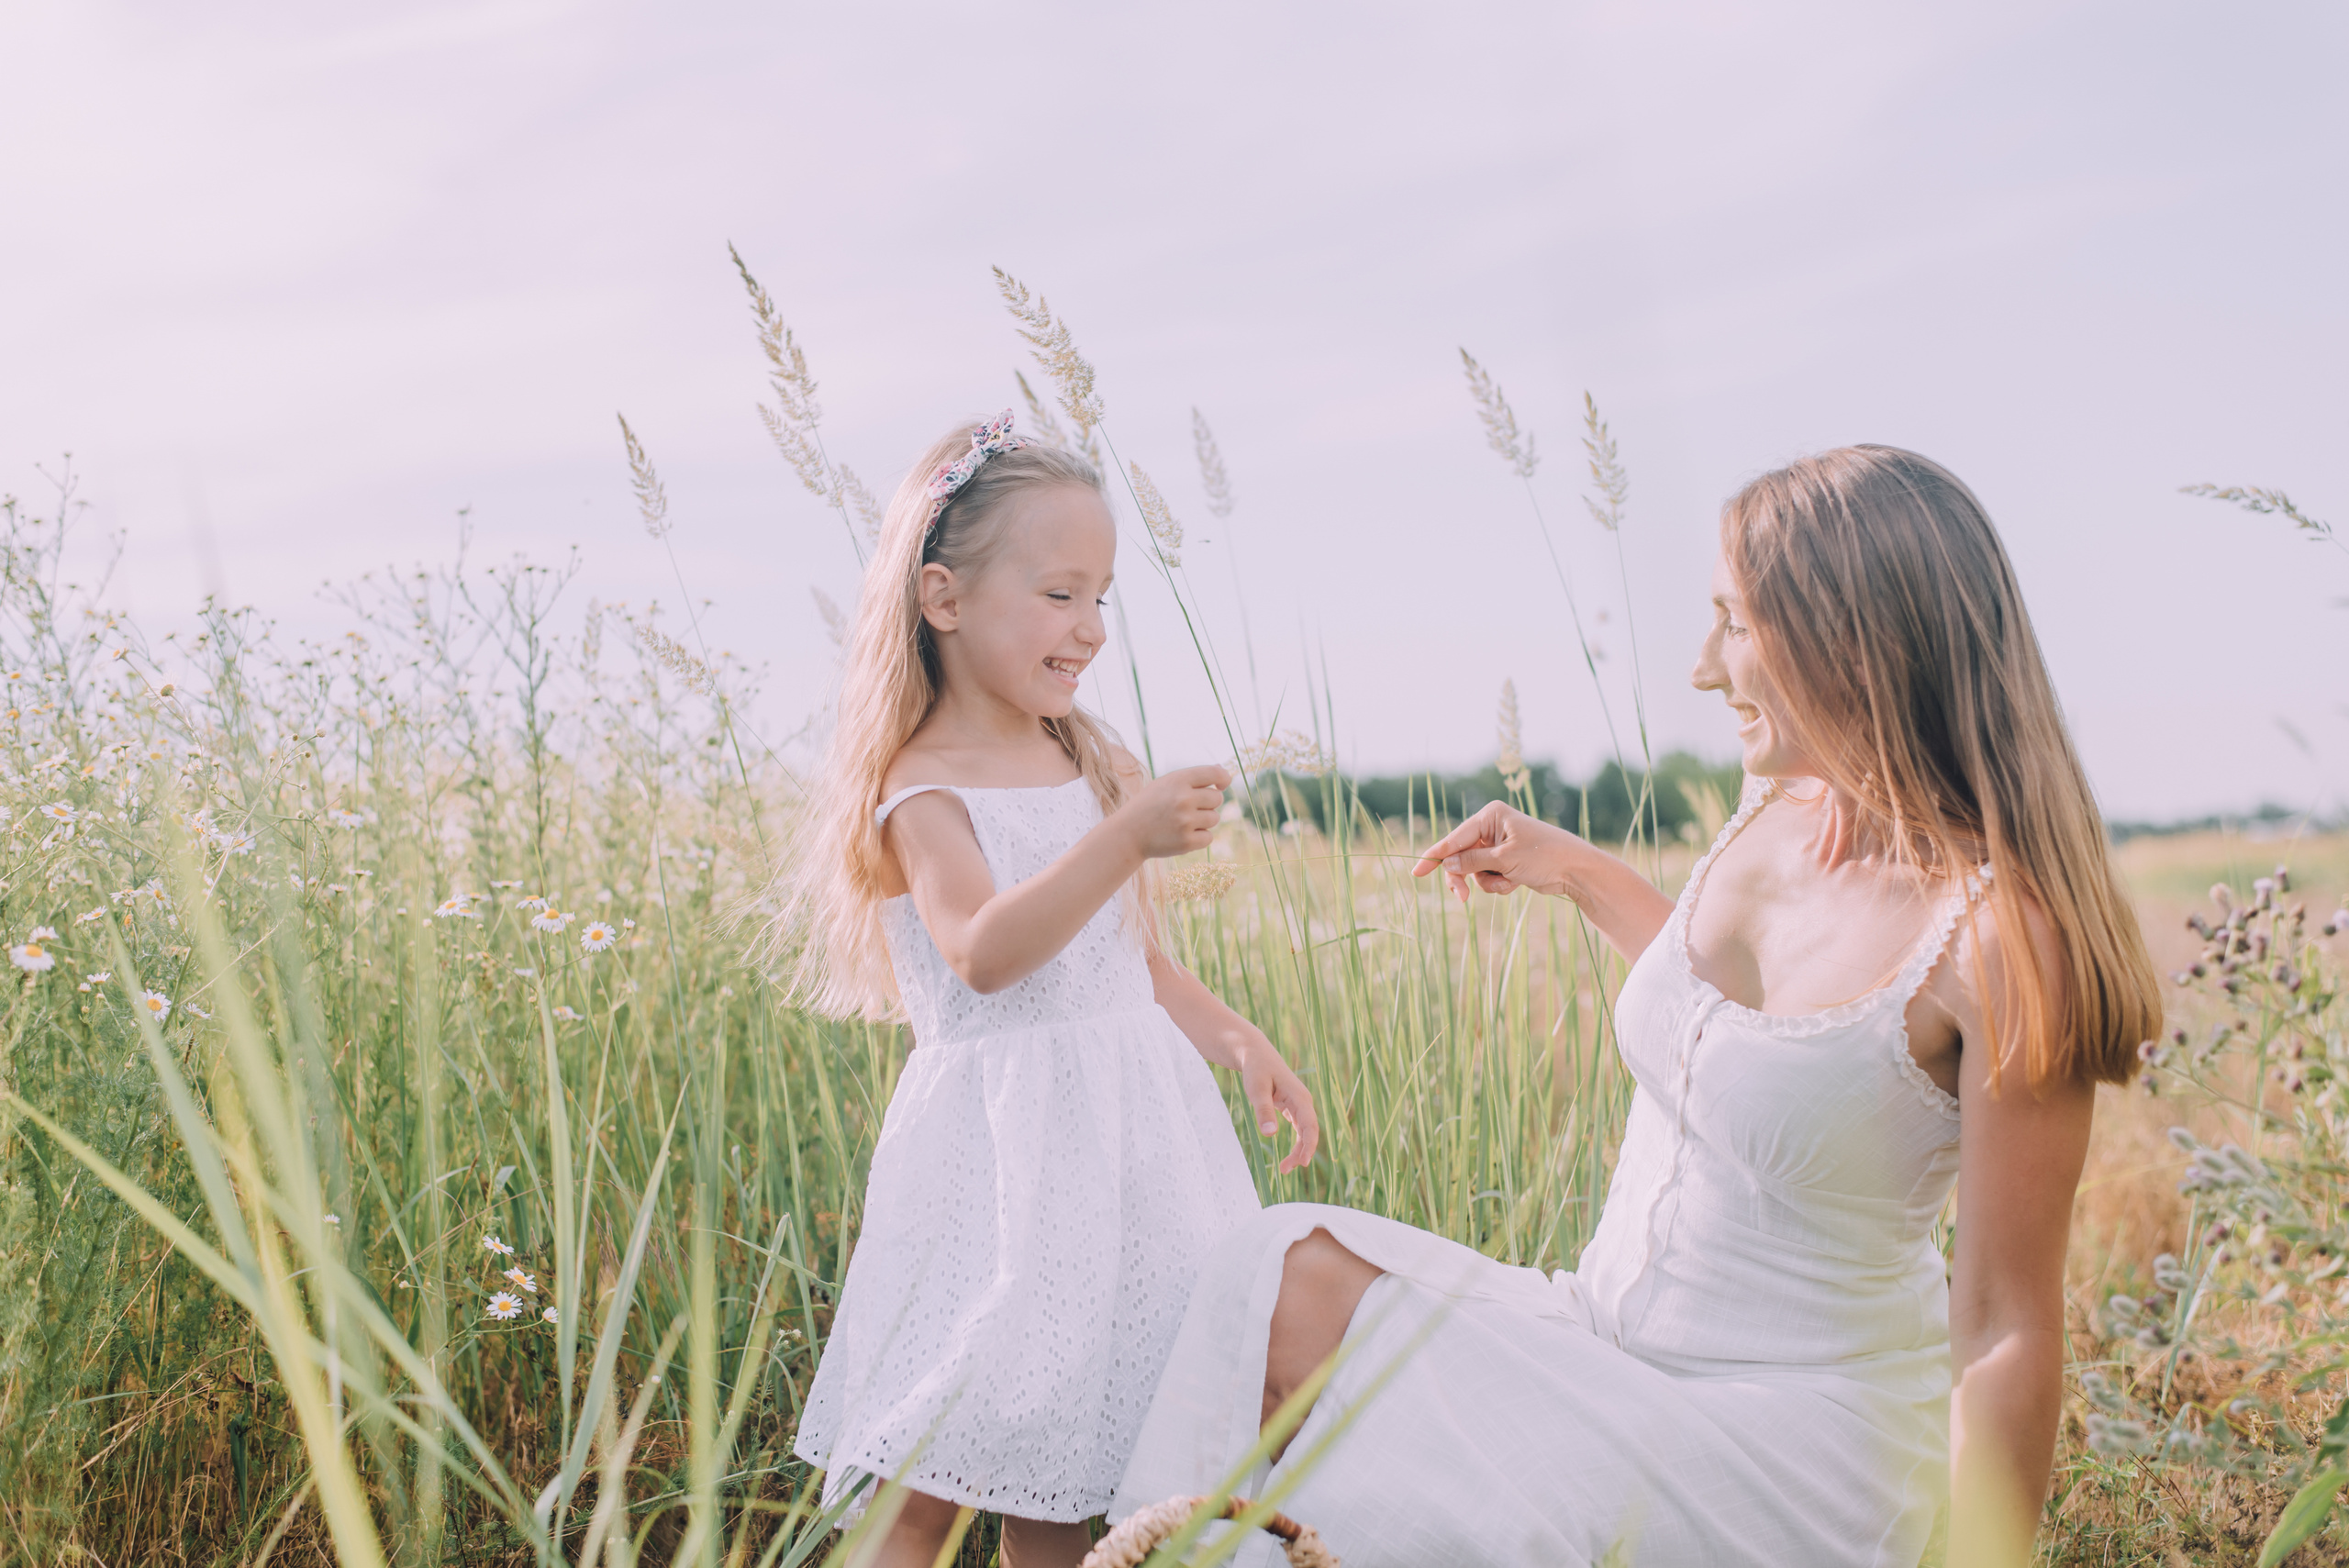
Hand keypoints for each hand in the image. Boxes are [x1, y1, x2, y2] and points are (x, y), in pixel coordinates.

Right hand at [1119, 764, 1231, 859]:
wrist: (1128, 834)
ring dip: (1203, 821)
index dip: (1224, 778)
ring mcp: (1185, 821)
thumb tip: (1222, 772)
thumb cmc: (1149, 806)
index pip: (1215, 774)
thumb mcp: (1165, 784)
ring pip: (1214, 818)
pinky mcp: (1186, 842)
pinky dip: (1199, 837)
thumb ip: (1193, 778)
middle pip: (1217, 798)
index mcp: (1178, 780)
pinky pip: (1209, 837)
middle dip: (1208, 803)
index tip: (1221, 785)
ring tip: (1183, 822)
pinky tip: (1182, 835)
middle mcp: (1183, 799)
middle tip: (1190, 808)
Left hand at [1238, 1038, 1320, 1174]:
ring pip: (1305, 1132)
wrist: (1254, 1054)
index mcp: (1299, 1096)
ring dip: (1298, 1151)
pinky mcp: (1292, 1107)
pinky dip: (1296, 1143)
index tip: (1302, 1162)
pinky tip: (1289, 1156)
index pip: (1310, 1125)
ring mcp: (1299, 1105)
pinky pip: (1299, 1129)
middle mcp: (1303, 1101)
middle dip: (1301, 1152)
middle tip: (1286, 1170)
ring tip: (1285, 1169)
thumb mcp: (1256, 1089)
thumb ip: (1263, 1110)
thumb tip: (1270, 1134)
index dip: (1309, 1145)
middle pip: (1309, 1132)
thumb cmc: (1255, 1069)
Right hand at [1412, 802, 1572, 901]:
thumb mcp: (1505, 859)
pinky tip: (1516, 883)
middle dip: (1464, 877)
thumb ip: (1472, 862)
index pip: (1455, 838)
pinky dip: (1498, 884)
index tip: (1416, 872)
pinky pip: (1488, 876)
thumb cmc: (1544, 856)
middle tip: (1461, 899)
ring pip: (1474, 870)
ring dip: (1488, 882)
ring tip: (1508, 883)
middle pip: (1461, 857)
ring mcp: (1498, 845)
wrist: (1576, 870)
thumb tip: (1445, 865)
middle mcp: (1492, 827)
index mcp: (1491, 815)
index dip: (1435, 856)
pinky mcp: (1505, 861)